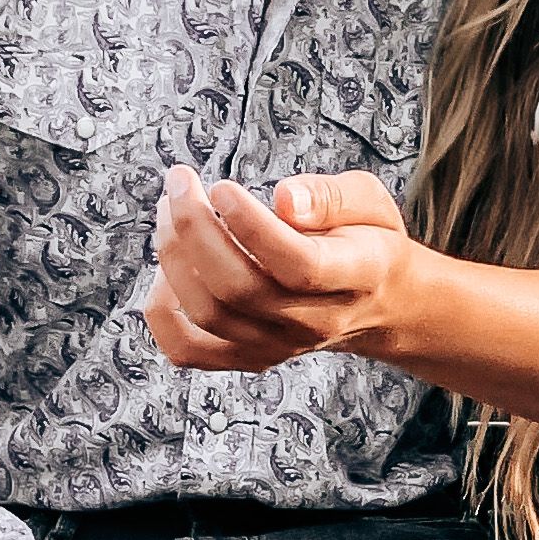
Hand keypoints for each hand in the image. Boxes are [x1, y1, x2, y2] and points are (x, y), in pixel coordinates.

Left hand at [146, 166, 414, 373]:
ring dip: (173, 256)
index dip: (251, 226)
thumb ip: (332, 196)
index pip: (298, 264)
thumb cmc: (366, 238)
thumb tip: (283, 199)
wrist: (377, 303)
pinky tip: (168, 268)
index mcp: (356, 276)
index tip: (221, 186)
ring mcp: (280, 347)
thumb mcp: (370, 201)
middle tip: (180, 180)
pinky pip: (188, 350)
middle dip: (194, 229)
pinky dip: (161, 310)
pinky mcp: (250, 358)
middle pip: (241, 290)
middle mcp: (317, 321)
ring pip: (209, 314)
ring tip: (170, 207)